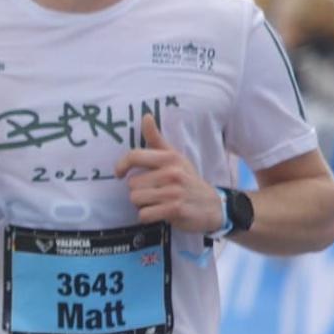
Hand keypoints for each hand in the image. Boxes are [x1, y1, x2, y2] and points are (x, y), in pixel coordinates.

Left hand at [115, 111, 219, 232]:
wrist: (213, 206)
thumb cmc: (187, 180)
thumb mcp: (175, 157)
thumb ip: (156, 139)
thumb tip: (145, 116)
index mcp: (169, 158)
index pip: (135, 156)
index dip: (121, 165)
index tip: (120, 174)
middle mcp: (171, 172)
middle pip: (132, 185)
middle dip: (139, 192)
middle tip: (155, 193)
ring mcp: (174, 191)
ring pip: (136, 200)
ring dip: (143, 205)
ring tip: (158, 202)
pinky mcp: (175, 209)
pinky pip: (144, 215)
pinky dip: (148, 217)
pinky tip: (161, 213)